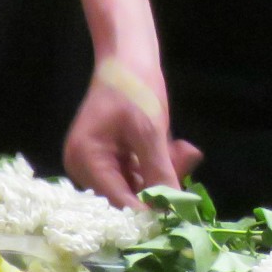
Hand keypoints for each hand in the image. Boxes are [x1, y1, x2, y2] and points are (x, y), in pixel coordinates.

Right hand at [64, 58, 203, 208]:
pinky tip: (176, 147)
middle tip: (185, 160)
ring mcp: (98, 163)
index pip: (118, 201)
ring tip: (182, 148)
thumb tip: (171, 210)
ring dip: (163, 171)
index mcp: (86, 160)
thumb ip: (159, 171)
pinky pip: (137, 172)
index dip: (148, 211)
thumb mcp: (150, 130)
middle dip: (160, 183)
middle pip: (128, 195)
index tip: (178, 215)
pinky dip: (157, 163)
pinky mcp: (112, 158)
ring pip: (137, 185)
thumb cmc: (135, 87)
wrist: (128, 56)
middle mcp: (86, 168)